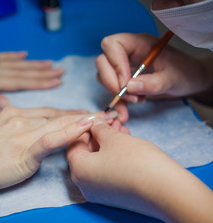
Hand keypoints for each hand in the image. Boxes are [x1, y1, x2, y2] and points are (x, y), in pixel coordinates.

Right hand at [0, 106, 117, 209]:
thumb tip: (4, 123)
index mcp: (9, 114)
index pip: (45, 112)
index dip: (65, 113)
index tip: (81, 114)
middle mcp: (18, 118)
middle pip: (56, 115)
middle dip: (80, 115)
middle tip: (102, 115)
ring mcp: (22, 133)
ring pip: (59, 124)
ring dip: (84, 121)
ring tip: (105, 120)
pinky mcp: (24, 150)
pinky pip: (52, 139)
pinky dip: (70, 132)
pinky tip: (86, 126)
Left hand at [66, 119, 212, 222]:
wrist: (166, 190)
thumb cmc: (136, 161)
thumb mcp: (114, 138)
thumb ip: (99, 129)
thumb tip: (94, 126)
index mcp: (78, 171)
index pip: (73, 144)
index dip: (84, 128)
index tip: (97, 119)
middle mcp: (84, 185)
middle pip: (85, 154)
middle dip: (98, 136)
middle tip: (111, 122)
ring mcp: (98, 193)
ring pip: (98, 162)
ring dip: (107, 145)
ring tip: (122, 130)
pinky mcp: (113, 197)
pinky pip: (106, 173)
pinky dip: (113, 158)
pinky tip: (126, 144)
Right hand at [95, 33, 212, 117]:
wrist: (188, 80)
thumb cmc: (184, 72)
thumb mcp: (173, 78)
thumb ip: (153, 83)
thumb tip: (129, 87)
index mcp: (139, 43)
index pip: (112, 45)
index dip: (114, 63)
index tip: (125, 83)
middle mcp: (127, 52)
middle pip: (103, 61)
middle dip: (111, 82)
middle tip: (129, 96)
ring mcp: (123, 65)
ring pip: (103, 76)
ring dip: (115, 92)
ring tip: (137, 100)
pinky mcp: (122, 79)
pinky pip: (111, 89)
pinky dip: (117, 102)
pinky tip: (126, 111)